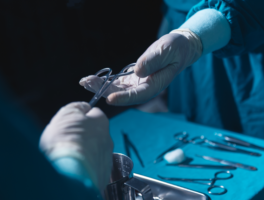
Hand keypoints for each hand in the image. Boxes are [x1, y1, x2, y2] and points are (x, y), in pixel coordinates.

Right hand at [39, 102, 112, 193]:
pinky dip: (86, 166)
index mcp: (101, 121)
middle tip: (68, 141)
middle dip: (85, 136)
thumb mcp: (67, 114)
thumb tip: (84, 107)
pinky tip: (75, 168)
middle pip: (96, 133)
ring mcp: (107, 157)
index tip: (73, 122)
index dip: (82, 117)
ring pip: (95, 151)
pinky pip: (94, 167)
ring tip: (70, 157)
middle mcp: (108, 138)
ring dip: (86, 152)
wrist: (71, 172)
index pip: (95, 113)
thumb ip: (77, 107)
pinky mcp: (103, 174)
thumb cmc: (66, 140)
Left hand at [80, 29, 201, 105]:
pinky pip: (118, 83)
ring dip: (101, 86)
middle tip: (87, 83)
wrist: (178, 49)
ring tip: (85, 81)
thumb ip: (153, 61)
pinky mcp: (134, 79)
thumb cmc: (175, 49)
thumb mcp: (167, 51)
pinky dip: (106, 81)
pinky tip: (93, 79)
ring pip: (118, 89)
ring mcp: (138, 84)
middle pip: (123, 94)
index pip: (138, 95)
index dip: (123, 98)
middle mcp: (145, 88)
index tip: (109, 98)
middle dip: (104, 90)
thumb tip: (137, 71)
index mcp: (155, 85)